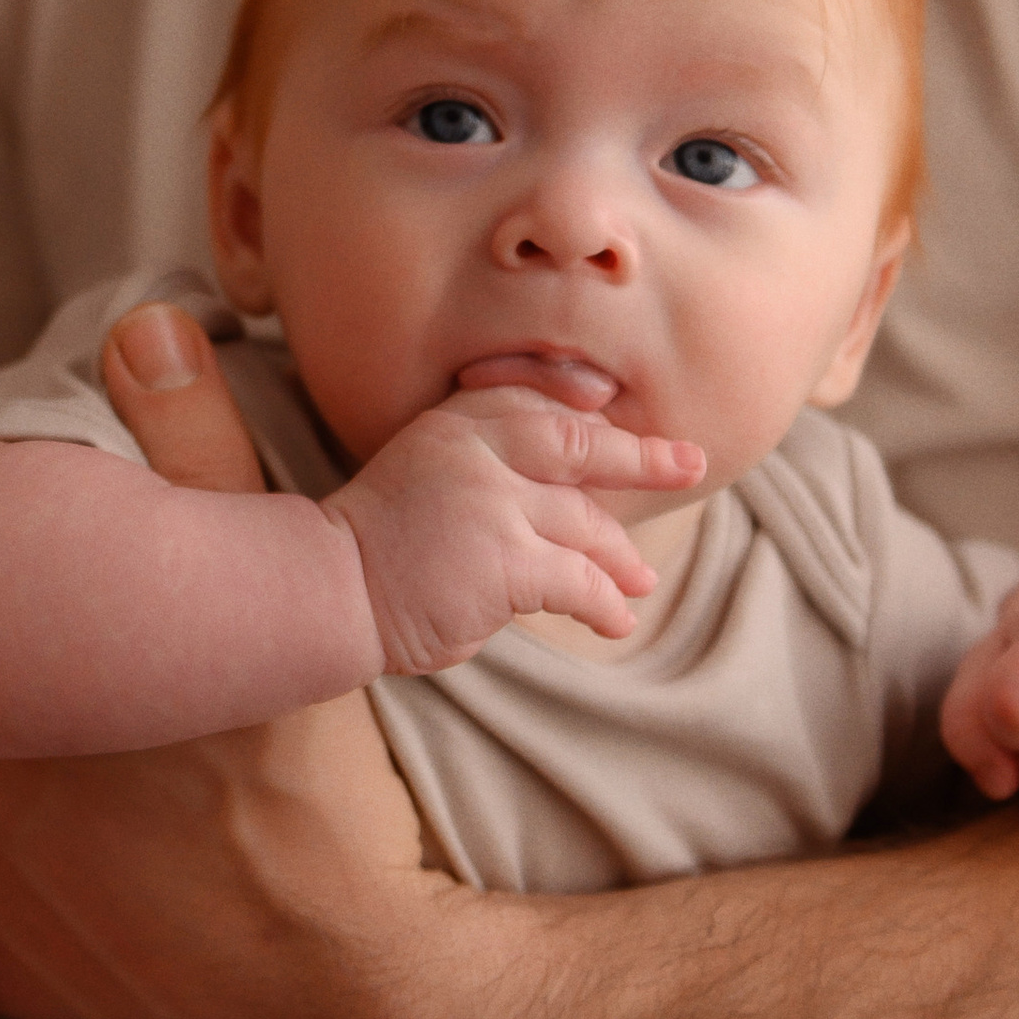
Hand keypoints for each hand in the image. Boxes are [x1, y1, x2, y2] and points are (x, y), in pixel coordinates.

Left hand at [0, 307, 483, 1018]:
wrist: (369, 1008)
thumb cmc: (317, 802)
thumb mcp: (269, 613)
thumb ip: (201, 457)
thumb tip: (147, 327)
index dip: (9, 617)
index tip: (74, 619)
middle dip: (20, 702)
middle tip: (115, 698)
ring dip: (28, 798)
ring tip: (126, 787)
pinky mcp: (24, 1001)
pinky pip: (11, 923)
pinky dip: (55, 895)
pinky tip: (129, 873)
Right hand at [326, 387, 702, 672]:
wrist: (330, 588)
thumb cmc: (378, 542)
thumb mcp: (423, 472)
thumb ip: (482, 462)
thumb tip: (569, 488)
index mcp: (454, 422)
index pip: (534, 400)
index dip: (583, 407)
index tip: (616, 414)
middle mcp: (475, 448)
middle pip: (578, 442)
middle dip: (641, 455)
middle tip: (689, 462)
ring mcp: (491, 501)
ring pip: (585, 521)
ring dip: (620, 557)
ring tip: (640, 581)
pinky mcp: (504, 560)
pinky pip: (578, 579)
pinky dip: (604, 603)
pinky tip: (615, 619)